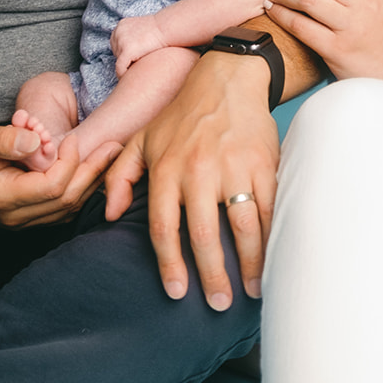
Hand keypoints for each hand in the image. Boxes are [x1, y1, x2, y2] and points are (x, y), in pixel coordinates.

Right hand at [0, 115, 118, 226]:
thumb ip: (3, 138)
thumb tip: (34, 141)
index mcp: (1, 197)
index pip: (52, 187)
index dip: (69, 162)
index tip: (72, 138)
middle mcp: (12, 216)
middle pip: (66, 200)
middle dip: (92, 172)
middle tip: (114, 146)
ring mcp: (19, 219)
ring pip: (67, 207)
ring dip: (90, 181)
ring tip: (109, 154)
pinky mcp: (25, 214)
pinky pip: (61, 207)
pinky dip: (78, 188)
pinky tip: (91, 167)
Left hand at [103, 52, 278, 310]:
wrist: (227, 77)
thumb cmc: (182, 113)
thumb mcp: (141, 139)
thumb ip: (120, 176)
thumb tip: (109, 215)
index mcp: (167, 169)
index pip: (165, 228)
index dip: (170, 265)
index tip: (177, 292)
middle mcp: (199, 171)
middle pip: (203, 235)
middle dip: (212, 276)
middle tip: (217, 305)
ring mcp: (234, 168)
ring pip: (241, 226)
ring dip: (248, 264)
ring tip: (250, 291)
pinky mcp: (263, 164)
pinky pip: (268, 208)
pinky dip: (272, 236)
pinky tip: (272, 257)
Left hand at [110, 15, 167, 76]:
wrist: (168, 28)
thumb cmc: (161, 30)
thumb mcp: (143, 27)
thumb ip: (135, 35)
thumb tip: (135, 46)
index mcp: (121, 25)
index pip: (116, 43)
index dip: (124, 52)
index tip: (133, 58)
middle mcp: (118, 32)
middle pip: (116, 52)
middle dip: (125, 59)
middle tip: (137, 64)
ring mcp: (121, 42)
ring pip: (119, 61)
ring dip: (127, 66)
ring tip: (137, 71)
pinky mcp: (127, 51)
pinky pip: (120, 68)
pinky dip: (123, 74)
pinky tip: (130, 78)